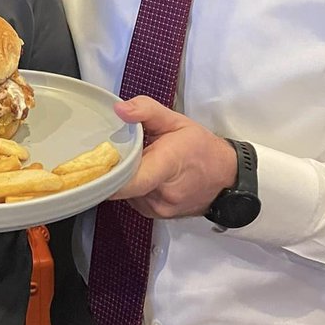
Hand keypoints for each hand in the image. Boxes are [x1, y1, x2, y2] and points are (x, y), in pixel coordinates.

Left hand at [110, 96, 237, 218]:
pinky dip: (134, 186)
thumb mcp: (176, 120)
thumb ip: (146, 110)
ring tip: (140, 161)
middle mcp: (161, 194)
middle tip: (118, 150)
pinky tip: (146, 174)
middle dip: (116, 166)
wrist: (227, 179)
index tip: (97, 160)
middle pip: (122, 183)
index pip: (130, 180)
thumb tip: (119, 109)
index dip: (107, 172)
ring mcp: (158, 209)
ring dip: (126, 176)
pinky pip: (133, 198)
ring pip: (126, 192)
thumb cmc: (201, 148)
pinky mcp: (156, 216)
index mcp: (167, 166)